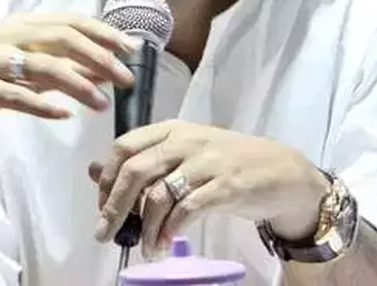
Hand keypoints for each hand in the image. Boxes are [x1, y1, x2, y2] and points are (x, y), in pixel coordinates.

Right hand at [0, 13, 139, 141]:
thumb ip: (61, 66)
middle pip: (62, 38)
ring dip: (78, 84)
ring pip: (43, 67)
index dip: (103, 32)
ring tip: (102, 104)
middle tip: (126, 78)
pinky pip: (15, 96)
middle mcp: (7, 36)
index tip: (131, 48)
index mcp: (21, 25)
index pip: (70, 20)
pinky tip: (64, 116)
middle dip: (99, 57)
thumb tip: (105, 72)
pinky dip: (42, 105)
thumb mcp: (22, 67)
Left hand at [88, 120, 328, 256]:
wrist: (282, 172)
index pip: (124, 147)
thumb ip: (142, 161)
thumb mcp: (182, 156)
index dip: (106, 179)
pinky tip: (165, 242)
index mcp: (172, 130)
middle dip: (114, 206)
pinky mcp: (226, 186)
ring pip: (159, 194)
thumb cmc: (227, 164)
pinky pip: (187, 209)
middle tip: (105, 233)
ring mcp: (207, 162)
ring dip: (146, 227)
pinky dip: (170, 230)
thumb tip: (94, 171)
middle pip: (135, 170)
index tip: (101, 207)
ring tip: (145, 247)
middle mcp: (186, 140)